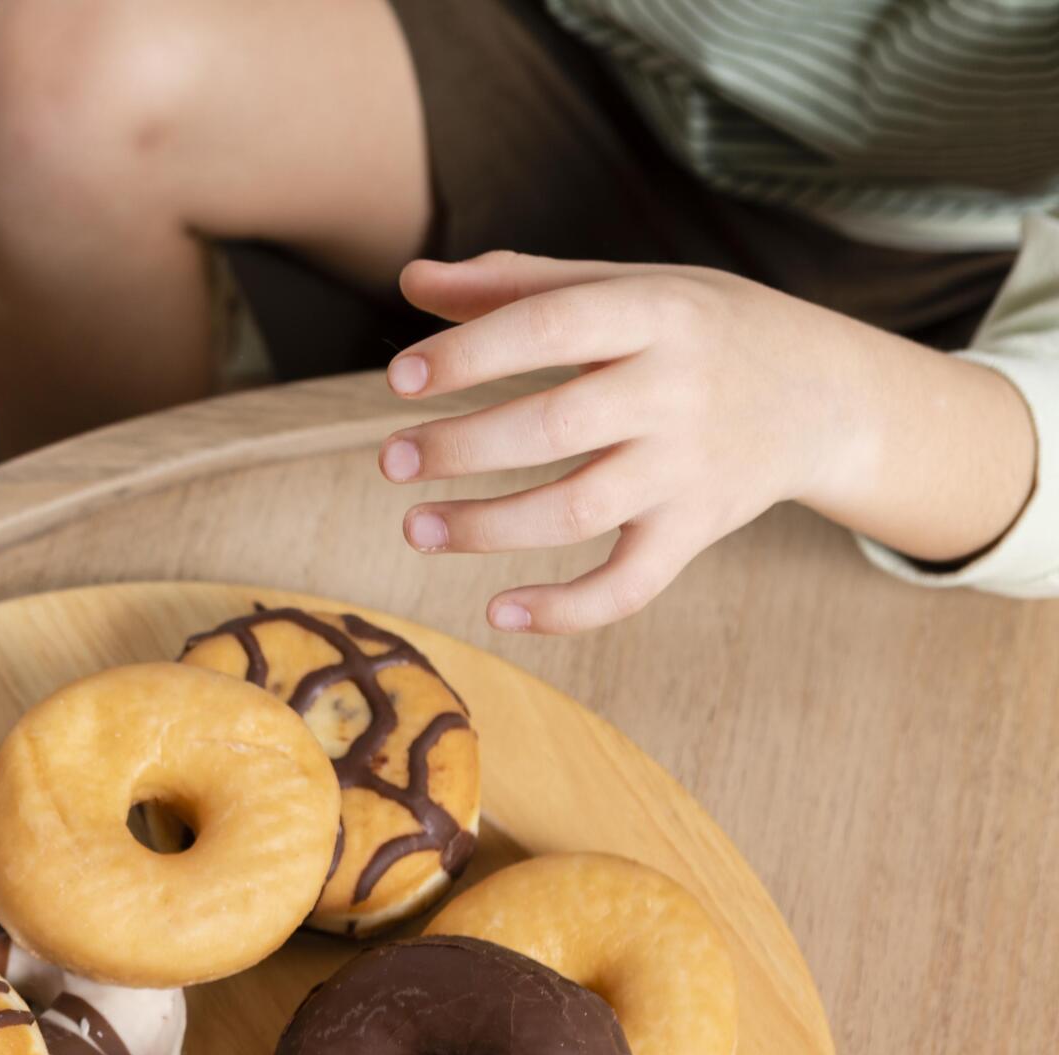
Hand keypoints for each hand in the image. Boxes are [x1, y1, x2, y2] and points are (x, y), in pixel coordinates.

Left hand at [379, 251, 1035, 633]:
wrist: (824, 393)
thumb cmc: (699, 330)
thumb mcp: (628, 285)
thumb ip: (517, 285)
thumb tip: (411, 281)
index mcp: (656, 311)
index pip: (551, 326)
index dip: (469, 354)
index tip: (399, 379)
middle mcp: (675, 391)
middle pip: (554, 428)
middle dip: (461, 449)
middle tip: (392, 462)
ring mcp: (688, 468)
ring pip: (576, 512)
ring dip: (486, 529)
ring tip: (416, 528)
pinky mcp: (696, 530)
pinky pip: (628, 586)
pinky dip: (564, 610)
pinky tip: (498, 609)